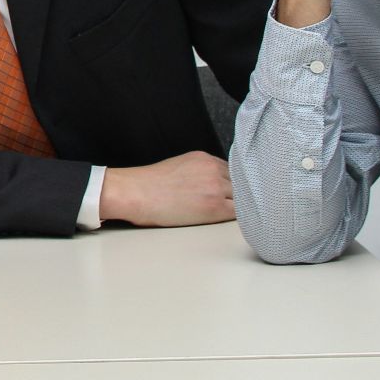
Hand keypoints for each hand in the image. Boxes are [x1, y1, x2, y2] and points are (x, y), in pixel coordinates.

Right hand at [100, 151, 235, 227]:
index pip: (232, 170)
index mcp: (203, 158)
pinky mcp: (214, 206)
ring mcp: (216, 186)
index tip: (231, 194)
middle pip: (241, 182)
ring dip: (240, 206)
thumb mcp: (178, 167)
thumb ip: (199, 172)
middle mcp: (213, 168)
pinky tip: (233, 222)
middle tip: (234, 207)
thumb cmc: (149, 186)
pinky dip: (241, 217)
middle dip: (238, 194)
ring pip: (244, 197)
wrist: (136, 194)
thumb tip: (211, 186)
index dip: (233, 184)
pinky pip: (240, 212)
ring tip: (233, 216)